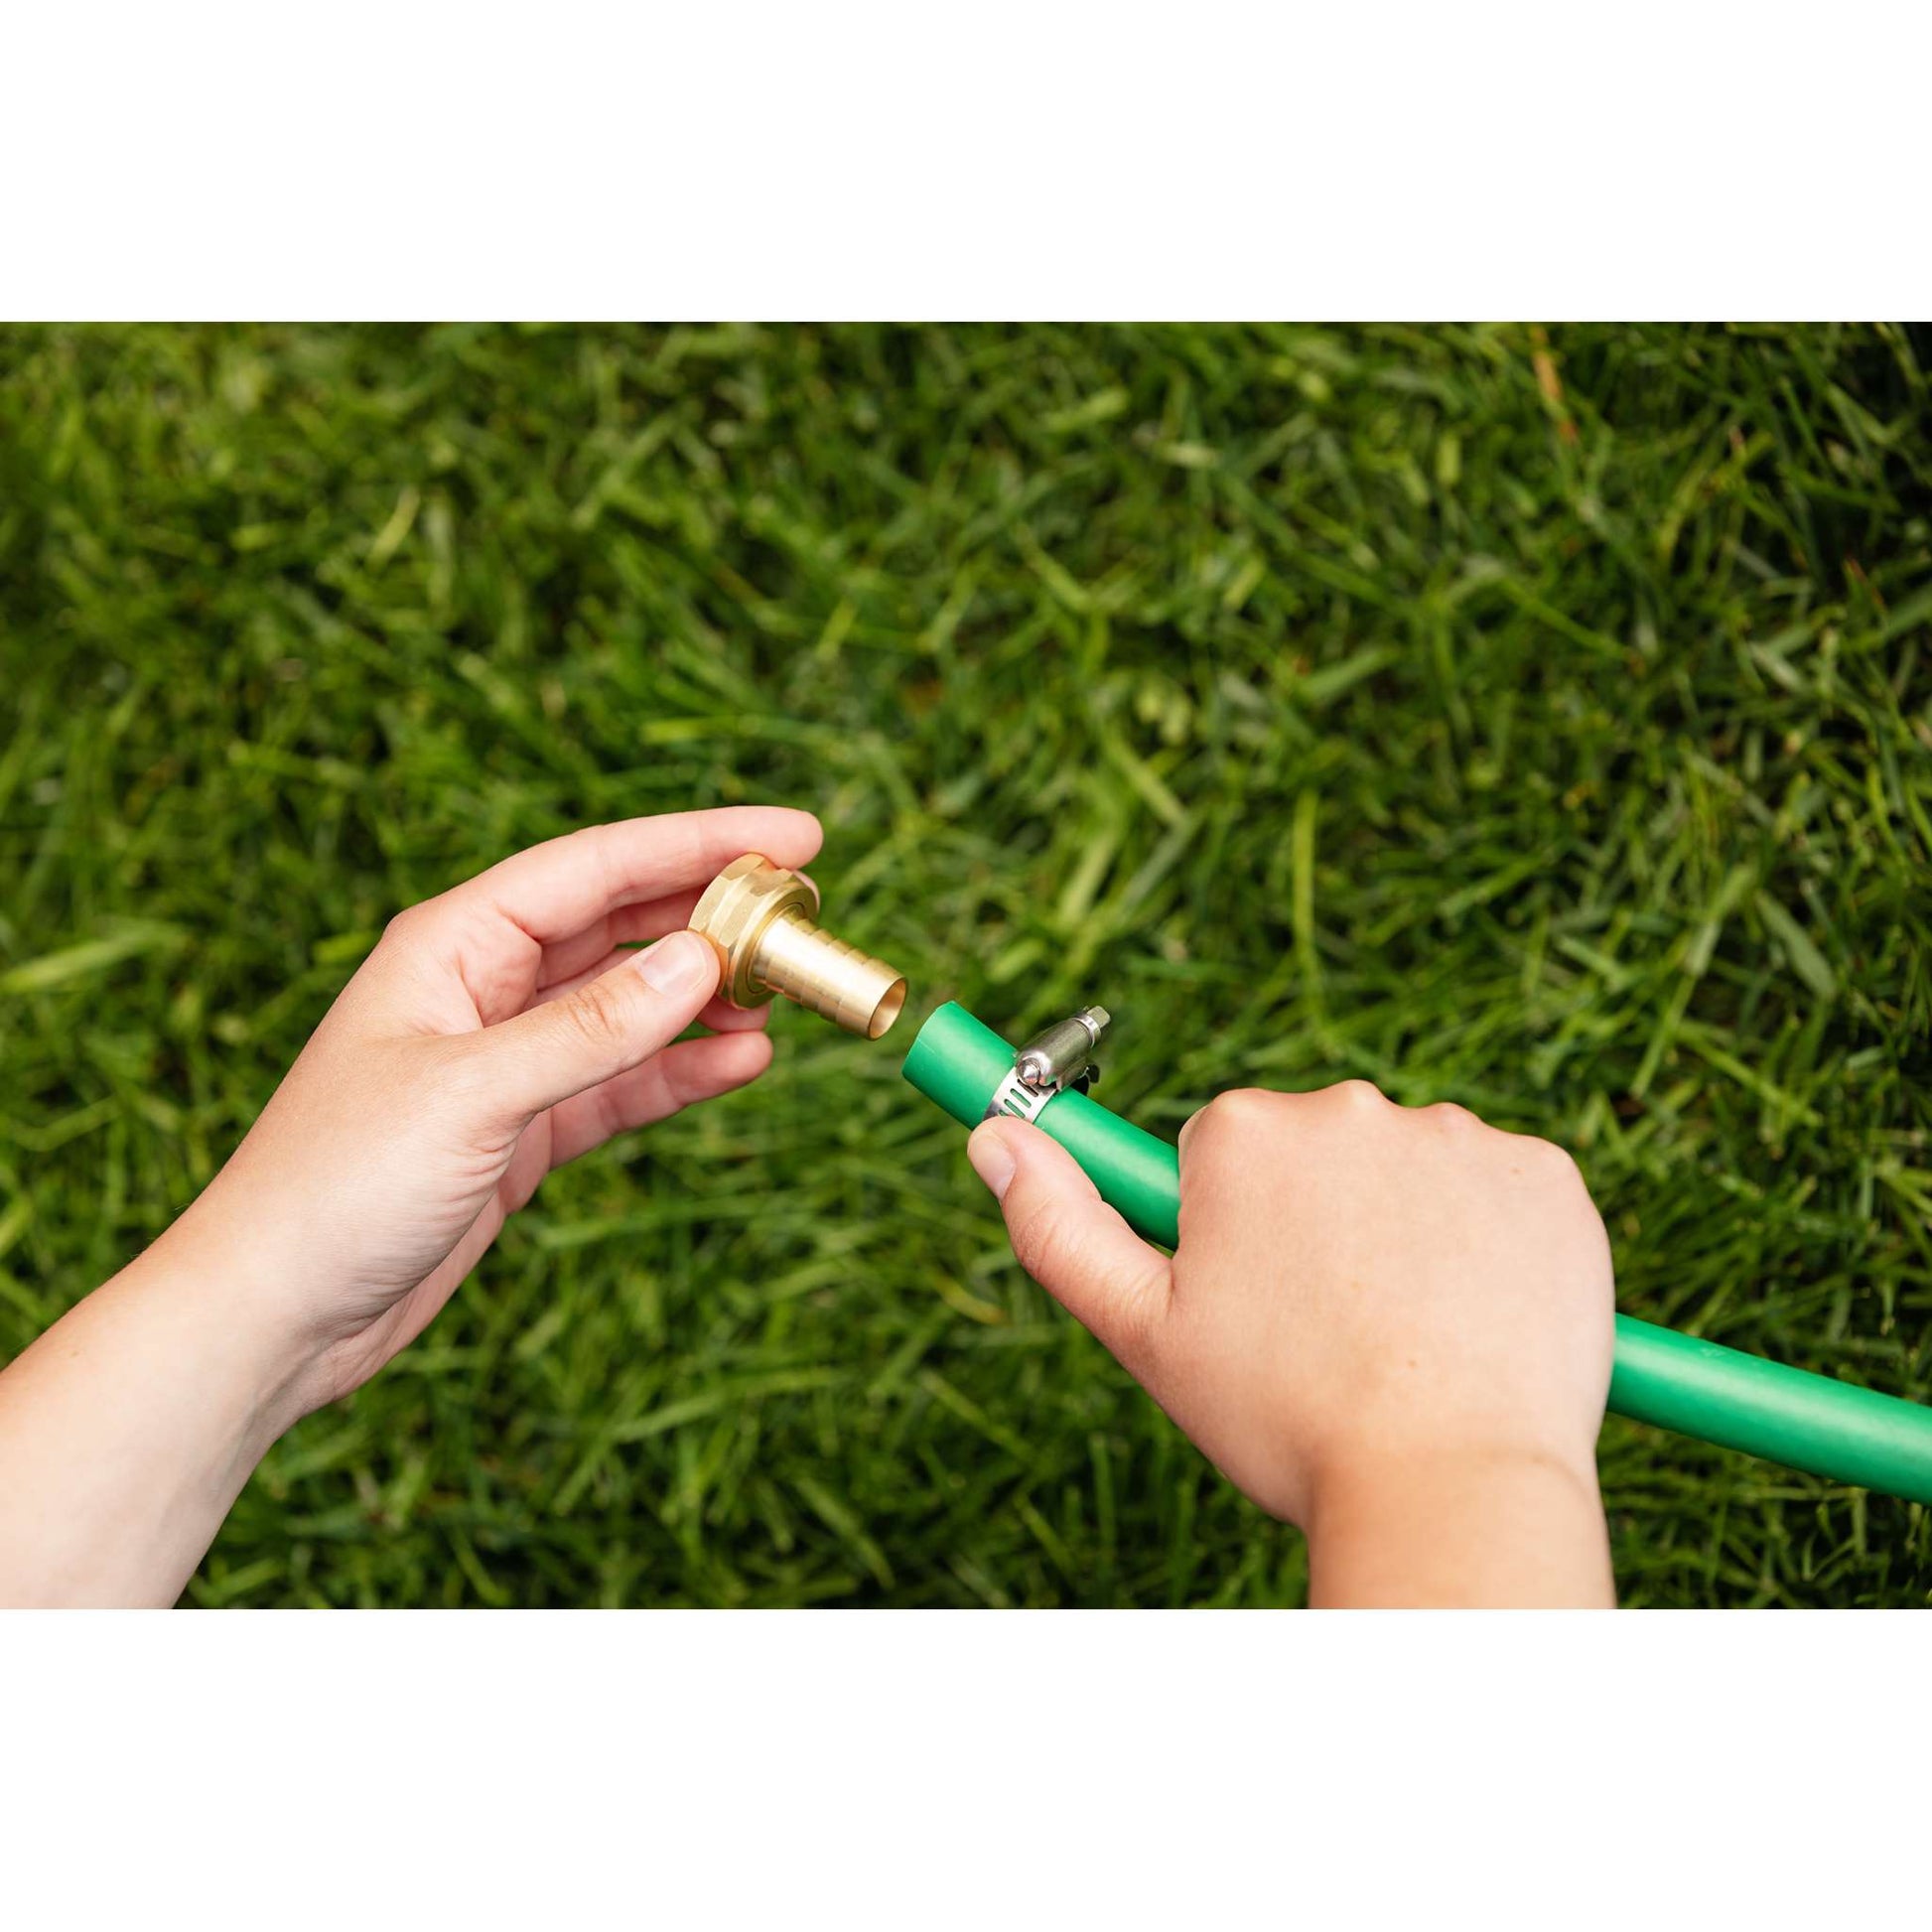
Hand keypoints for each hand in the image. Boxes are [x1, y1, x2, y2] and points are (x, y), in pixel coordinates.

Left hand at [0, 806, 818, 1602]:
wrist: (274, 1316)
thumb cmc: (336, 1187)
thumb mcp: (473, 1096)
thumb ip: (593, 1028)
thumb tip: (704, 961)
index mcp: (454, 942)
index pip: (598, 867)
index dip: (701, 844)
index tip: (797, 838)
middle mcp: (484, 987)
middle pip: (623, 927)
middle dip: (717, 918)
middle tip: (811, 914)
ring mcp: (507, 1060)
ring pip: (632, 1006)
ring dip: (710, 999)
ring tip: (792, 994)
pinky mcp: (522, 1130)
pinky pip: (622, 1082)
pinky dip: (681, 1072)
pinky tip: (744, 1064)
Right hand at [968, 1082, 1616, 1605]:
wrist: (1452, 1487)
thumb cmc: (1285, 1418)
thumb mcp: (1143, 1332)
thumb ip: (1057, 1226)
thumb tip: (991, 1138)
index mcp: (1240, 1131)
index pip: (1221, 1159)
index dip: (1233, 1241)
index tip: (1259, 1302)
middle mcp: (1348, 1107)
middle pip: (1318, 1158)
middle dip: (1319, 1229)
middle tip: (1330, 1336)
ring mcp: (1457, 1136)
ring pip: (1410, 1176)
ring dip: (1406, 1236)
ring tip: (1407, 1342)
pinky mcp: (1546, 1173)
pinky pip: (1501, 1193)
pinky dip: (1491, 1244)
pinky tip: (1476, 1321)